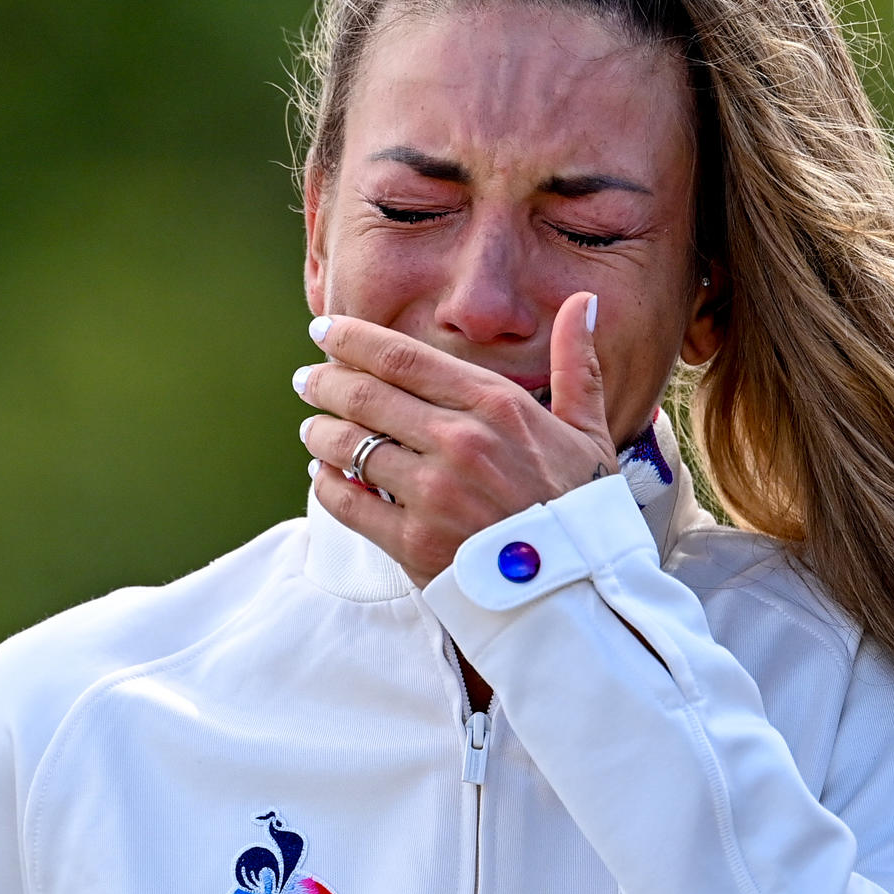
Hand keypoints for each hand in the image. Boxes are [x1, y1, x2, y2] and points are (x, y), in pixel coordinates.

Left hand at [296, 293, 614, 586]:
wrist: (577, 590)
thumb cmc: (581, 509)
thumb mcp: (587, 431)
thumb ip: (576, 365)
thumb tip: (582, 303)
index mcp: (497, 406)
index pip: (403, 358)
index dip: (353, 340)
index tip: (324, 331)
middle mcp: (460, 442)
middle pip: (365, 397)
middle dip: (325, 383)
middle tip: (306, 380)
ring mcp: (433, 493)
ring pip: (350, 447)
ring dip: (320, 433)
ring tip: (313, 429)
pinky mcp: (413, 542)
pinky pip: (347, 502)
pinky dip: (326, 485)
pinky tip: (322, 476)